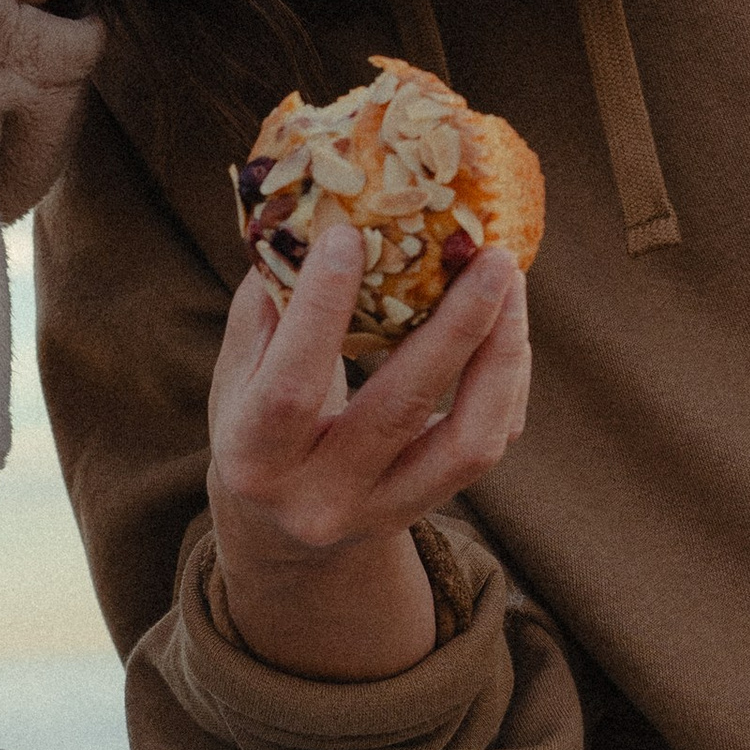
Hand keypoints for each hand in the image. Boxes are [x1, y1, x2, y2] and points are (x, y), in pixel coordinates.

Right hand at [208, 222, 530, 679]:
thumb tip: (315, 219)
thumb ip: (267, 307)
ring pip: (468, 442)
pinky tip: (506, 326)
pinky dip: (506, 381)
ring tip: (511, 284)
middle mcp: (321, 498)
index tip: (351, 236)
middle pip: (399, 411)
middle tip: (488, 257)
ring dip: (501, 356)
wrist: (283, 531)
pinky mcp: (430, 507)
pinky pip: (487, 445)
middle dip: (455, 326)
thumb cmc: (257, 427)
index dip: (320, 311)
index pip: (290, 390)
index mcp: (256, 461)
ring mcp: (384, 512)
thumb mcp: (237, 376)